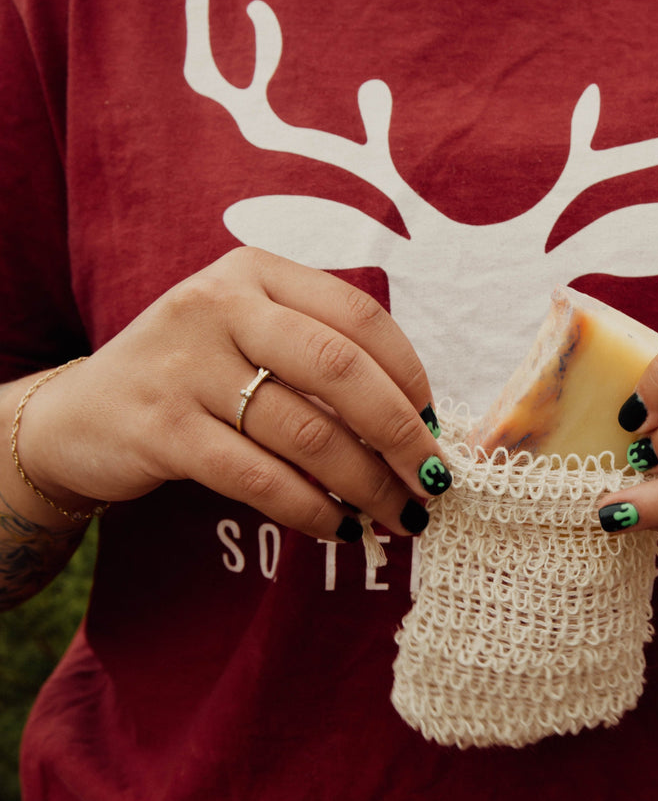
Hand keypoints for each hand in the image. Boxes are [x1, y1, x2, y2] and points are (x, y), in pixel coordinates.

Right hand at [14, 247, 450, 539]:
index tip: (434, 424)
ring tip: (398, 514)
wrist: (80, 415)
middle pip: (341, 370)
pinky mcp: (161, 428)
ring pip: (306, 432)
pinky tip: (338, 527)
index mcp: (256, 273)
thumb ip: (321, 359)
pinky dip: (311, 509)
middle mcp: (220, 305)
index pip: (360, 317)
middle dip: (402, 434)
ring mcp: (185, 365)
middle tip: (435, 482)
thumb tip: (418, 424)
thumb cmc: (195, 378)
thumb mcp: (250, 338)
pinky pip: (259, 477)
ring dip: (366, 484)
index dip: (410, 375)